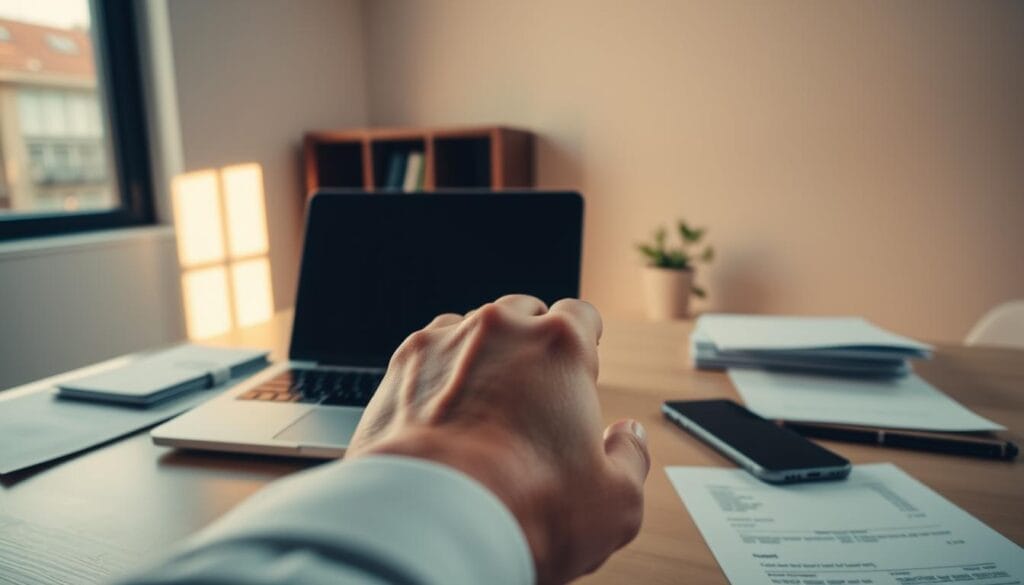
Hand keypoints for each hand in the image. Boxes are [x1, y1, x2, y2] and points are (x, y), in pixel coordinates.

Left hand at [346, 295, 649, 584]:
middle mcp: (501, 328)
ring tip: (483, 407)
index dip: (584, 344)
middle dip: (531, 346)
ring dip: (483, 355)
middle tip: (532, 396)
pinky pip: (429, 350)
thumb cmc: (523, 509)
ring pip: (473, 328)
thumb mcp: (614, 502)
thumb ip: (631, 458)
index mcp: (561, 345)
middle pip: (525, 314)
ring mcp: (446, 340)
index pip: (581, 315)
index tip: (578, 373)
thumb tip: (630, 437)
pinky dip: (439, 372)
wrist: (428, 519)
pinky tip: (443, 413)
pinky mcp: (401, 364)